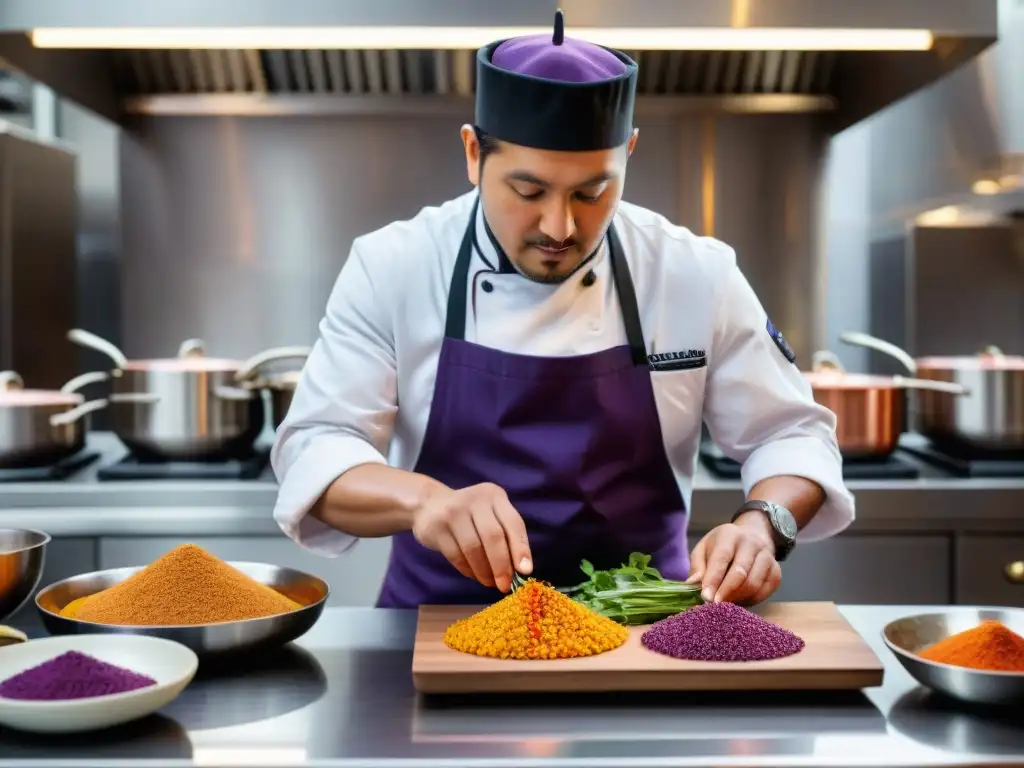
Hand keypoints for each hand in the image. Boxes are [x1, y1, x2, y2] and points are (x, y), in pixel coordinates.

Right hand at [412, 482, 531, 592]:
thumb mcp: (490, 515)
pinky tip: (474, 575)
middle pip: (493, 536)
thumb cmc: (469, 515)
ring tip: (489, 582)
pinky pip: (456, 555)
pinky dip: (468, 570)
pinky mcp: (437, 527)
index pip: (513, 523)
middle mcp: (475, 500)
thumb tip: (520, 571)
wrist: (429, 506)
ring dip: (484, 571)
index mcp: (494, 496)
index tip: (525, 571)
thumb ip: (506, 536)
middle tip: (504, 585)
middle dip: (501, 565)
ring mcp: (454, 512)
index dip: (521, 548)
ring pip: (473, 548)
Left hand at [685, 516, 780, 604]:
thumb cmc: (722, 546)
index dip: (713, 580)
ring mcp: (767, 557)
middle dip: (726, 592)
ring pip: (754, 584)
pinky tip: (739, 600)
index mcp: (729, 535)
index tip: (705, 597)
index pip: (721, 559)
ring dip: (737, 598)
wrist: (753, 535)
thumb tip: (692, 585)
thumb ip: (697, 566)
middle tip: (714, 606)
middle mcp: (751, 544)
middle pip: (740, 573)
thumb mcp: (704, 548)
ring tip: (724, 604)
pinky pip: (764, 592)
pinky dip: (751, 600)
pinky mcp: (776, 571)